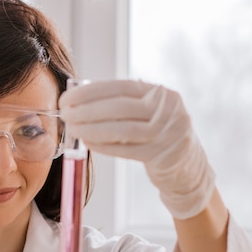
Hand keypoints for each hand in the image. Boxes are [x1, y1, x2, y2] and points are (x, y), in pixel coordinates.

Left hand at [59, 80, 215, 218]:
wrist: (186, 164)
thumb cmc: (157, 134)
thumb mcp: (148, 111)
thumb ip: (121, 103)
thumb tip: (78, 100)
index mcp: (160, 93)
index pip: (119, 88)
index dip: (89, 92)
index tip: (67, 98)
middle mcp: (166, 110)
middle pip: (119, 108)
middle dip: (86, 110)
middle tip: (65, 114)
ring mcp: (167, 133)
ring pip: (121, 130)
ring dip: (91, 129)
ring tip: (72, 129)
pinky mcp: (162, 155)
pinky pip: (126, 150)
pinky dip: (103, 146)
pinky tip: (87, 143)